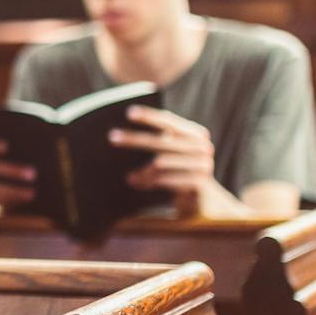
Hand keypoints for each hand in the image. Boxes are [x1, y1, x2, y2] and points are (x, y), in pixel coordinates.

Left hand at [111, 106, 228, 215]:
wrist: (201, 202)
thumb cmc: (178, 173)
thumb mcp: (171, 155)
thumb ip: (159, 142)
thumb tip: (123, 135)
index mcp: (196, 134)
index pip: (169, 121)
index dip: (149, 116)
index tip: (128, 112)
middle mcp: (203, 147)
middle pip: (161, 141)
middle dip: (135, 139)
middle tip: (111, 137)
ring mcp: (203, 165)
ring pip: (160, 163)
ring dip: (141, 170)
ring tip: (126, 176)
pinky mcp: (199, 183)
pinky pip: (165, 180)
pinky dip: (148, 182)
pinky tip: (135, 183)